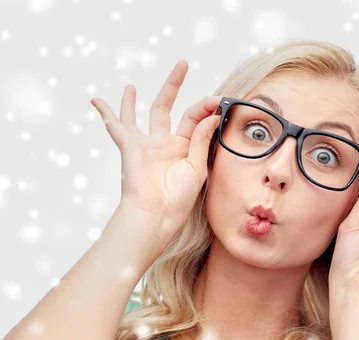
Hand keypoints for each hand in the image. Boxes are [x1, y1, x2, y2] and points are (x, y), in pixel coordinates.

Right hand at [90, 60, 221, 236]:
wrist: (156, 214)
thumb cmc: (178, 198)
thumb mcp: (197, 167)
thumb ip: (201, 138)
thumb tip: (213, 113)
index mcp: (184, 148)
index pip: (195, 118)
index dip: (207, 106)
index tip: (220, 98)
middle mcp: (165, 142)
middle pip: (168, 107)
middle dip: (174, 85)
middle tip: (182, 64)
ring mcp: (146, 143)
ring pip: (139, 115)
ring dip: (135, 99)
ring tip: (131, 86)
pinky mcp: (130, 146)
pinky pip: (116, 126)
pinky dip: (106, 113)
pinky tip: (97, 100)